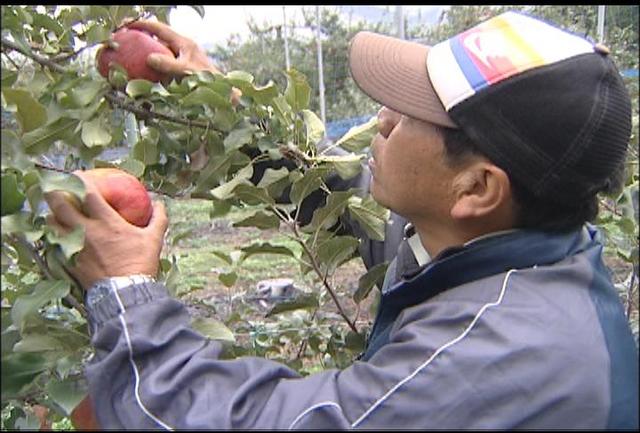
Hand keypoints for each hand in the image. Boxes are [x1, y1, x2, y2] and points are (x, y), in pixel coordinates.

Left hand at [44, 171, 168, 289]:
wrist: (125, 293)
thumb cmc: (140, 264)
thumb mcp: (154, 239)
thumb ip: (158, 219)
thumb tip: (159, 204)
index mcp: (106, 222)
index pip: (86, 193)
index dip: (78, 179)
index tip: (76, 174)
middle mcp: (85, 230)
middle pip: (59, 204)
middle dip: (53, 191)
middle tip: (54, 187)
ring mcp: (74, 246)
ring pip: (51, 224)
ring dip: (51, 215)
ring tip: (54, 212)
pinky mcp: (68, 261)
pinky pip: (54, 244)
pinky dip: (53, 237)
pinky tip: (57, 236)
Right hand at [124, 19, 241, 104]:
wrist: (223, 93)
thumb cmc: (208, 81)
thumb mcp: (187, 71)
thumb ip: (169, 65)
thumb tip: (150, 59)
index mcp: (183, 43)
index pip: (159, 28)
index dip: (142, 24)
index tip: (126, 25)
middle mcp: (182, 48)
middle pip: (157, 38)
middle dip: (141, 37)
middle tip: (124, 39)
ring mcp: (181, 59)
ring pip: (160, 52)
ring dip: (146, 53)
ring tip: (129, 55)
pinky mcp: (181, 70)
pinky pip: (163, 66)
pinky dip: (153, 68)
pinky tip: (142, 75)